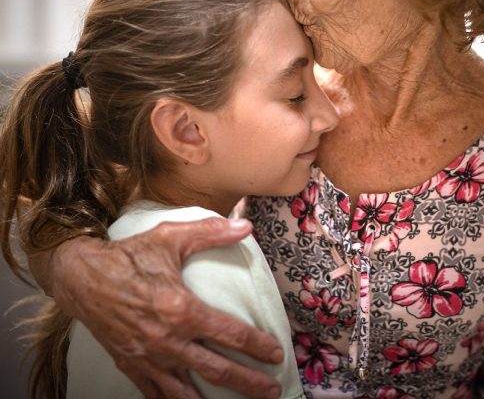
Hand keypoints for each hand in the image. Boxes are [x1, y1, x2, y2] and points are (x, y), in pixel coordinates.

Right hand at [50, 218, 283, 398]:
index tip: (277, 353)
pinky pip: (158, 395)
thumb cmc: (129, 256)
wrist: (82, 277)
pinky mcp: (131, 366)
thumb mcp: (171, 237)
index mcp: (181, 309)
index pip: (230, 334)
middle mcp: (167, 340)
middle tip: (273, 390)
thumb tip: (246, 226)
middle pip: (218, 370)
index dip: (257, 345)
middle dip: (250, 382)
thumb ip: (211, 232)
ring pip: (190, 392)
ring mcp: (148, 358)